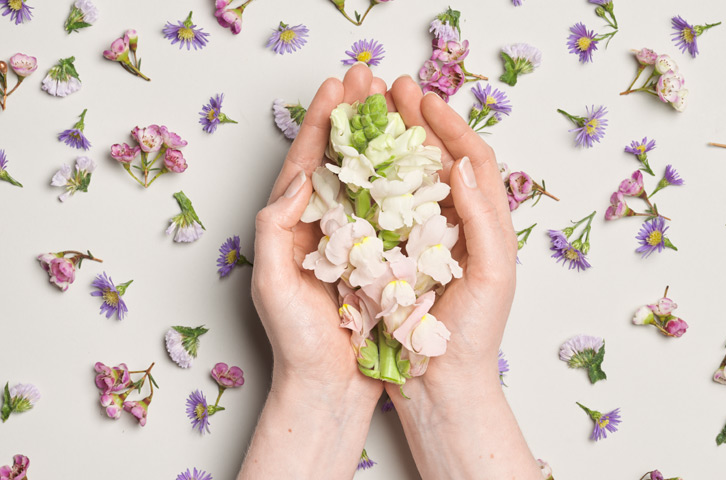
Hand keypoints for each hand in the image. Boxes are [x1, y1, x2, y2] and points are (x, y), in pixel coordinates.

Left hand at [240, 64, 387, 478]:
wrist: (328, 386)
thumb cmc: (296, 342)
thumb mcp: (272, 283)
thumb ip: (274, 228)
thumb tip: (299, 177)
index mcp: (288, 226)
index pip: (304, 162)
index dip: (319, 123)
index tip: (337, 87)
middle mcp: (317, 226)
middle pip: (334, 159)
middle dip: (350, 117)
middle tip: (368, 79)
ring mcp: (347, 239)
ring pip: (362, 179)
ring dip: (376, 141)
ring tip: (392, 106)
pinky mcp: (373, 257)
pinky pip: (385, 210)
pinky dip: (397, 181)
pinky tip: (413, 160)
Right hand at [384, 76, 516, 399]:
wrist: (441, 383)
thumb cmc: (473, 334)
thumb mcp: (492, 276)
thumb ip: (483, 219)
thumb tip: (462, 163)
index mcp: (483, 221)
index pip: (471, 159)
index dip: (449, 124)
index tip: (424, 99)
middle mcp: (452, 222)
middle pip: (435, 159)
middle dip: (414, 120)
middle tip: (390, 87)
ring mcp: (421, 237)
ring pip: (404, 178)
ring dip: (387, 143)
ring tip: (368, 111)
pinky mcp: (392, 254)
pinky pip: (379, 210)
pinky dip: (367, 182)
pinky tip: (351, 162)